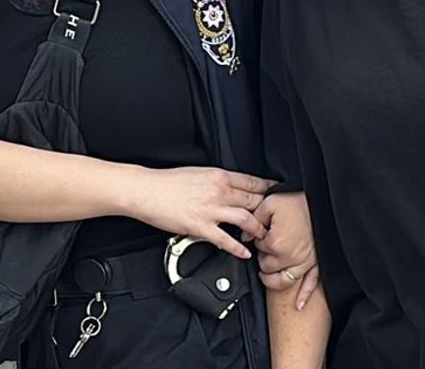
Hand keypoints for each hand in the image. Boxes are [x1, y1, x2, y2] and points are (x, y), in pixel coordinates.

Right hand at [125, 167, 275, 258]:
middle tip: (275, 219)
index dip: (269, 189)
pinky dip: (238, 248)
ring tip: (263, 235)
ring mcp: (211, 210)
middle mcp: (219, 191)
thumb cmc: (169, 182)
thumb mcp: (199, 173)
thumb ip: (219, 180)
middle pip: (254, 200)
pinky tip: (245, 252)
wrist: (147, 191)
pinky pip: (225, 240)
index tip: (277, 195)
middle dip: (267, 210)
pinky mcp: (201, 227)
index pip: (253, 182)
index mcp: (220, 176)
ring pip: (246, 219)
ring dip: (258, 229)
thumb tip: (233, 186)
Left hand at [253, 193, 319, 309]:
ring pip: (285, 280)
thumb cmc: (297, 199)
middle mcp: (291, 256)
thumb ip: (254, 218)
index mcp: (277, 242)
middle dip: (264, 257)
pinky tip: (299, 304)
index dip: (258, 239)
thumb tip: (246, 233)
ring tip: (267, 275)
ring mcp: (306, 261)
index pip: (259, 248)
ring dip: (274, 280)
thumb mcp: (269, 202)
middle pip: (268, 266)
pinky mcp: (317, 261)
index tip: (262, 231)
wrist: (321, 197)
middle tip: (266, 245)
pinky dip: (305, 294)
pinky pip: (312, 282)